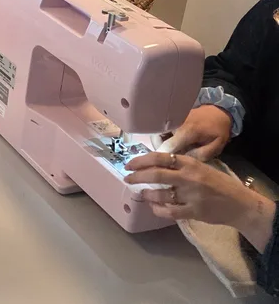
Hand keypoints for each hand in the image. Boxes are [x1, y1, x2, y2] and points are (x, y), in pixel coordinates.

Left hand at [126, 152, 275, 250]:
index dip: (141, 160)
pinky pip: (170, 212)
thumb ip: (181, 165)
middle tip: (127, 177)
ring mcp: (191, 195)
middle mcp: (188, 177)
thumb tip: (154, 164)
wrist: (240, 204)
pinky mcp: (194, 211)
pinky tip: (154, 207)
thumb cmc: (219, 183)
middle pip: (155, 174)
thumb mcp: (201, 167)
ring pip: (160, 194)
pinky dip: (158, 209)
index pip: (160, 157)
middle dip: (137, 176)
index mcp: (190, 163)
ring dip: (147, 194)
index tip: (129, 163)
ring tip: (142, 193)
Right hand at [160, 105, 231, 160]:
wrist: (216, 112)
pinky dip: (160, 137)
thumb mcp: (216, 146)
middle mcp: (174, 123)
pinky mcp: (168, 116)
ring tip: (170, 150)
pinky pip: (158, 128)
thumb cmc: (217, 130)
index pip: (168, 146)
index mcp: (187, 131)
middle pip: (156, 138)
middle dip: (159, 150)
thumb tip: (183, 159)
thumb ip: (201, 155)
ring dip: (158, 143)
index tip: (165, 166)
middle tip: (169, 158)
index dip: (164, 157)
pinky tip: (170, 142)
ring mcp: (170, 118)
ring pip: (155, 133)